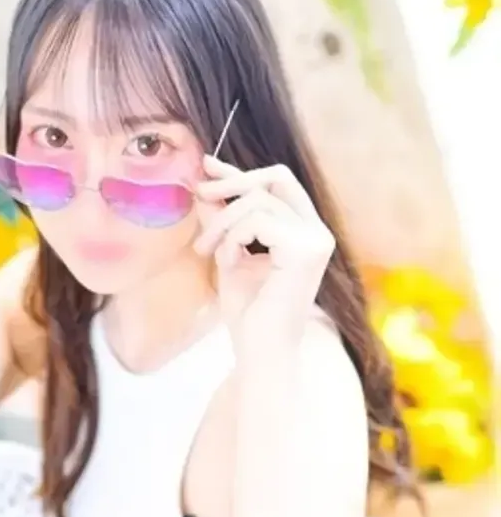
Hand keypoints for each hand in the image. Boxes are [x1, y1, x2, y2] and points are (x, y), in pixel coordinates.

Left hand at [194, 156, 334, 339]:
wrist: (260, 351)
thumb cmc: (249, 313)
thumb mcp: (230, 254)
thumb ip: (224, 221)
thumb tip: (205, 185)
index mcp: (304, 231)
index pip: (277, 183)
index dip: (240, 171)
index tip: (206, 165)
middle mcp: (317, 231)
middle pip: (275, 178)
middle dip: (232, 182)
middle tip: (199, 194)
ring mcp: (315, 240)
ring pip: (258, 201)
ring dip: (222, 221)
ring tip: (205, 250)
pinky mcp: (305, 251)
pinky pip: (257, 220)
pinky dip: (233, 236)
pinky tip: (226, 260)